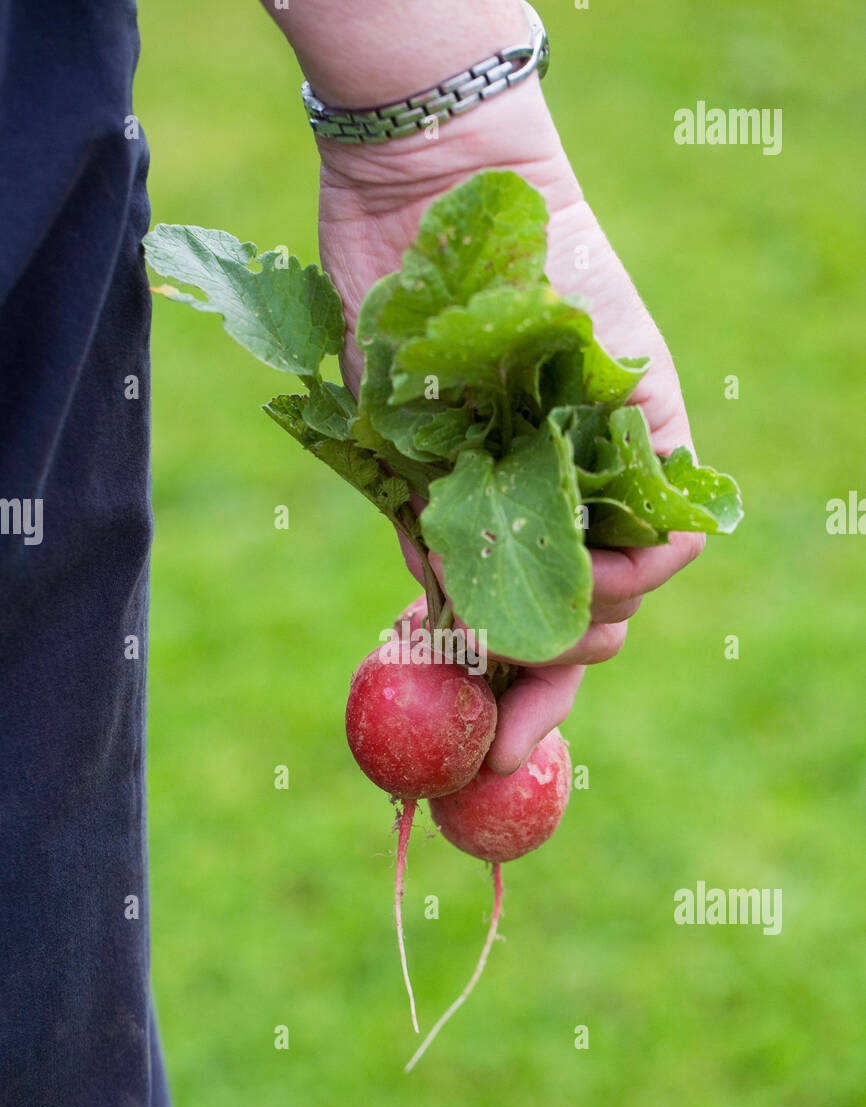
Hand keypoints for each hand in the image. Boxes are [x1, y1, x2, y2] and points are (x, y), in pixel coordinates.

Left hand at [316, 79, 703, 772]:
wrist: (442, 197)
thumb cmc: (561, 275)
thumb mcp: (635, 377)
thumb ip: (652, 480)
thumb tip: (645, 584)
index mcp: (620, 483)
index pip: (626, 590)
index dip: (602, 631)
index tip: (575, 636)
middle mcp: (558, 502)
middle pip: (564, 624)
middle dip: (540, 685)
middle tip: (501, 739)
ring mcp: (489, 500)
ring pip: (495, 613)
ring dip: (481, 662)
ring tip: (462, 697)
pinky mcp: (420, 487)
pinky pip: (430, 568)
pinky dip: (430, 602)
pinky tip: (421, 617)